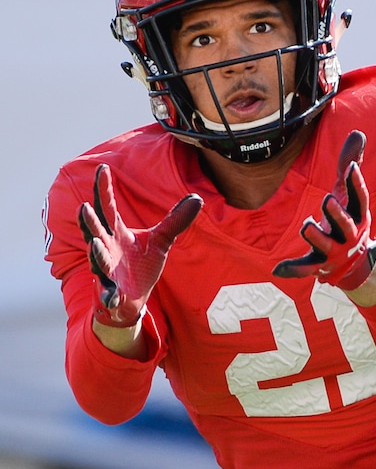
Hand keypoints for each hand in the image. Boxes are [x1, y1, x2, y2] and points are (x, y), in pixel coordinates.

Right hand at [78, 164, 202, 327]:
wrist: (132, 300)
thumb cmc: (140, 266)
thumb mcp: (161, 241)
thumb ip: (175, 221)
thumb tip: (197, 198)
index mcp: (115, 233)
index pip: (107, 207)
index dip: (104, 189)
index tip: (102, 168)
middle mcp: (106, 249)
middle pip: (95, 231)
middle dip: (89, 220)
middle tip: (83, 206)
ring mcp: (106, 272)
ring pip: (98, 260)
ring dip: (95, 252)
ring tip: (95, 242)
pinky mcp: (110, 293)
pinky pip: (108, 294)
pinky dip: (108, 295)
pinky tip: (111, 297)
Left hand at [273, 130, 375, 290]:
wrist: (355, 265)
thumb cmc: (349, 219)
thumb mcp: (349, 194)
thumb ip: (351, 163)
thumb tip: (358, 133)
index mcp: (358, 215)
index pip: (360, 198)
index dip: (356, 183)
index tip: (352, 168)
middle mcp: (349, 235)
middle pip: (345, 225)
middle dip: (337, 214)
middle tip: (327, 200)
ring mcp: (334, 251)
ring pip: (324, 244)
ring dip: (316, 235)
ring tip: (306, 224)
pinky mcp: (319, 265)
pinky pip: (305, 268)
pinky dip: (293, 269)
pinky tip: (277, 269)